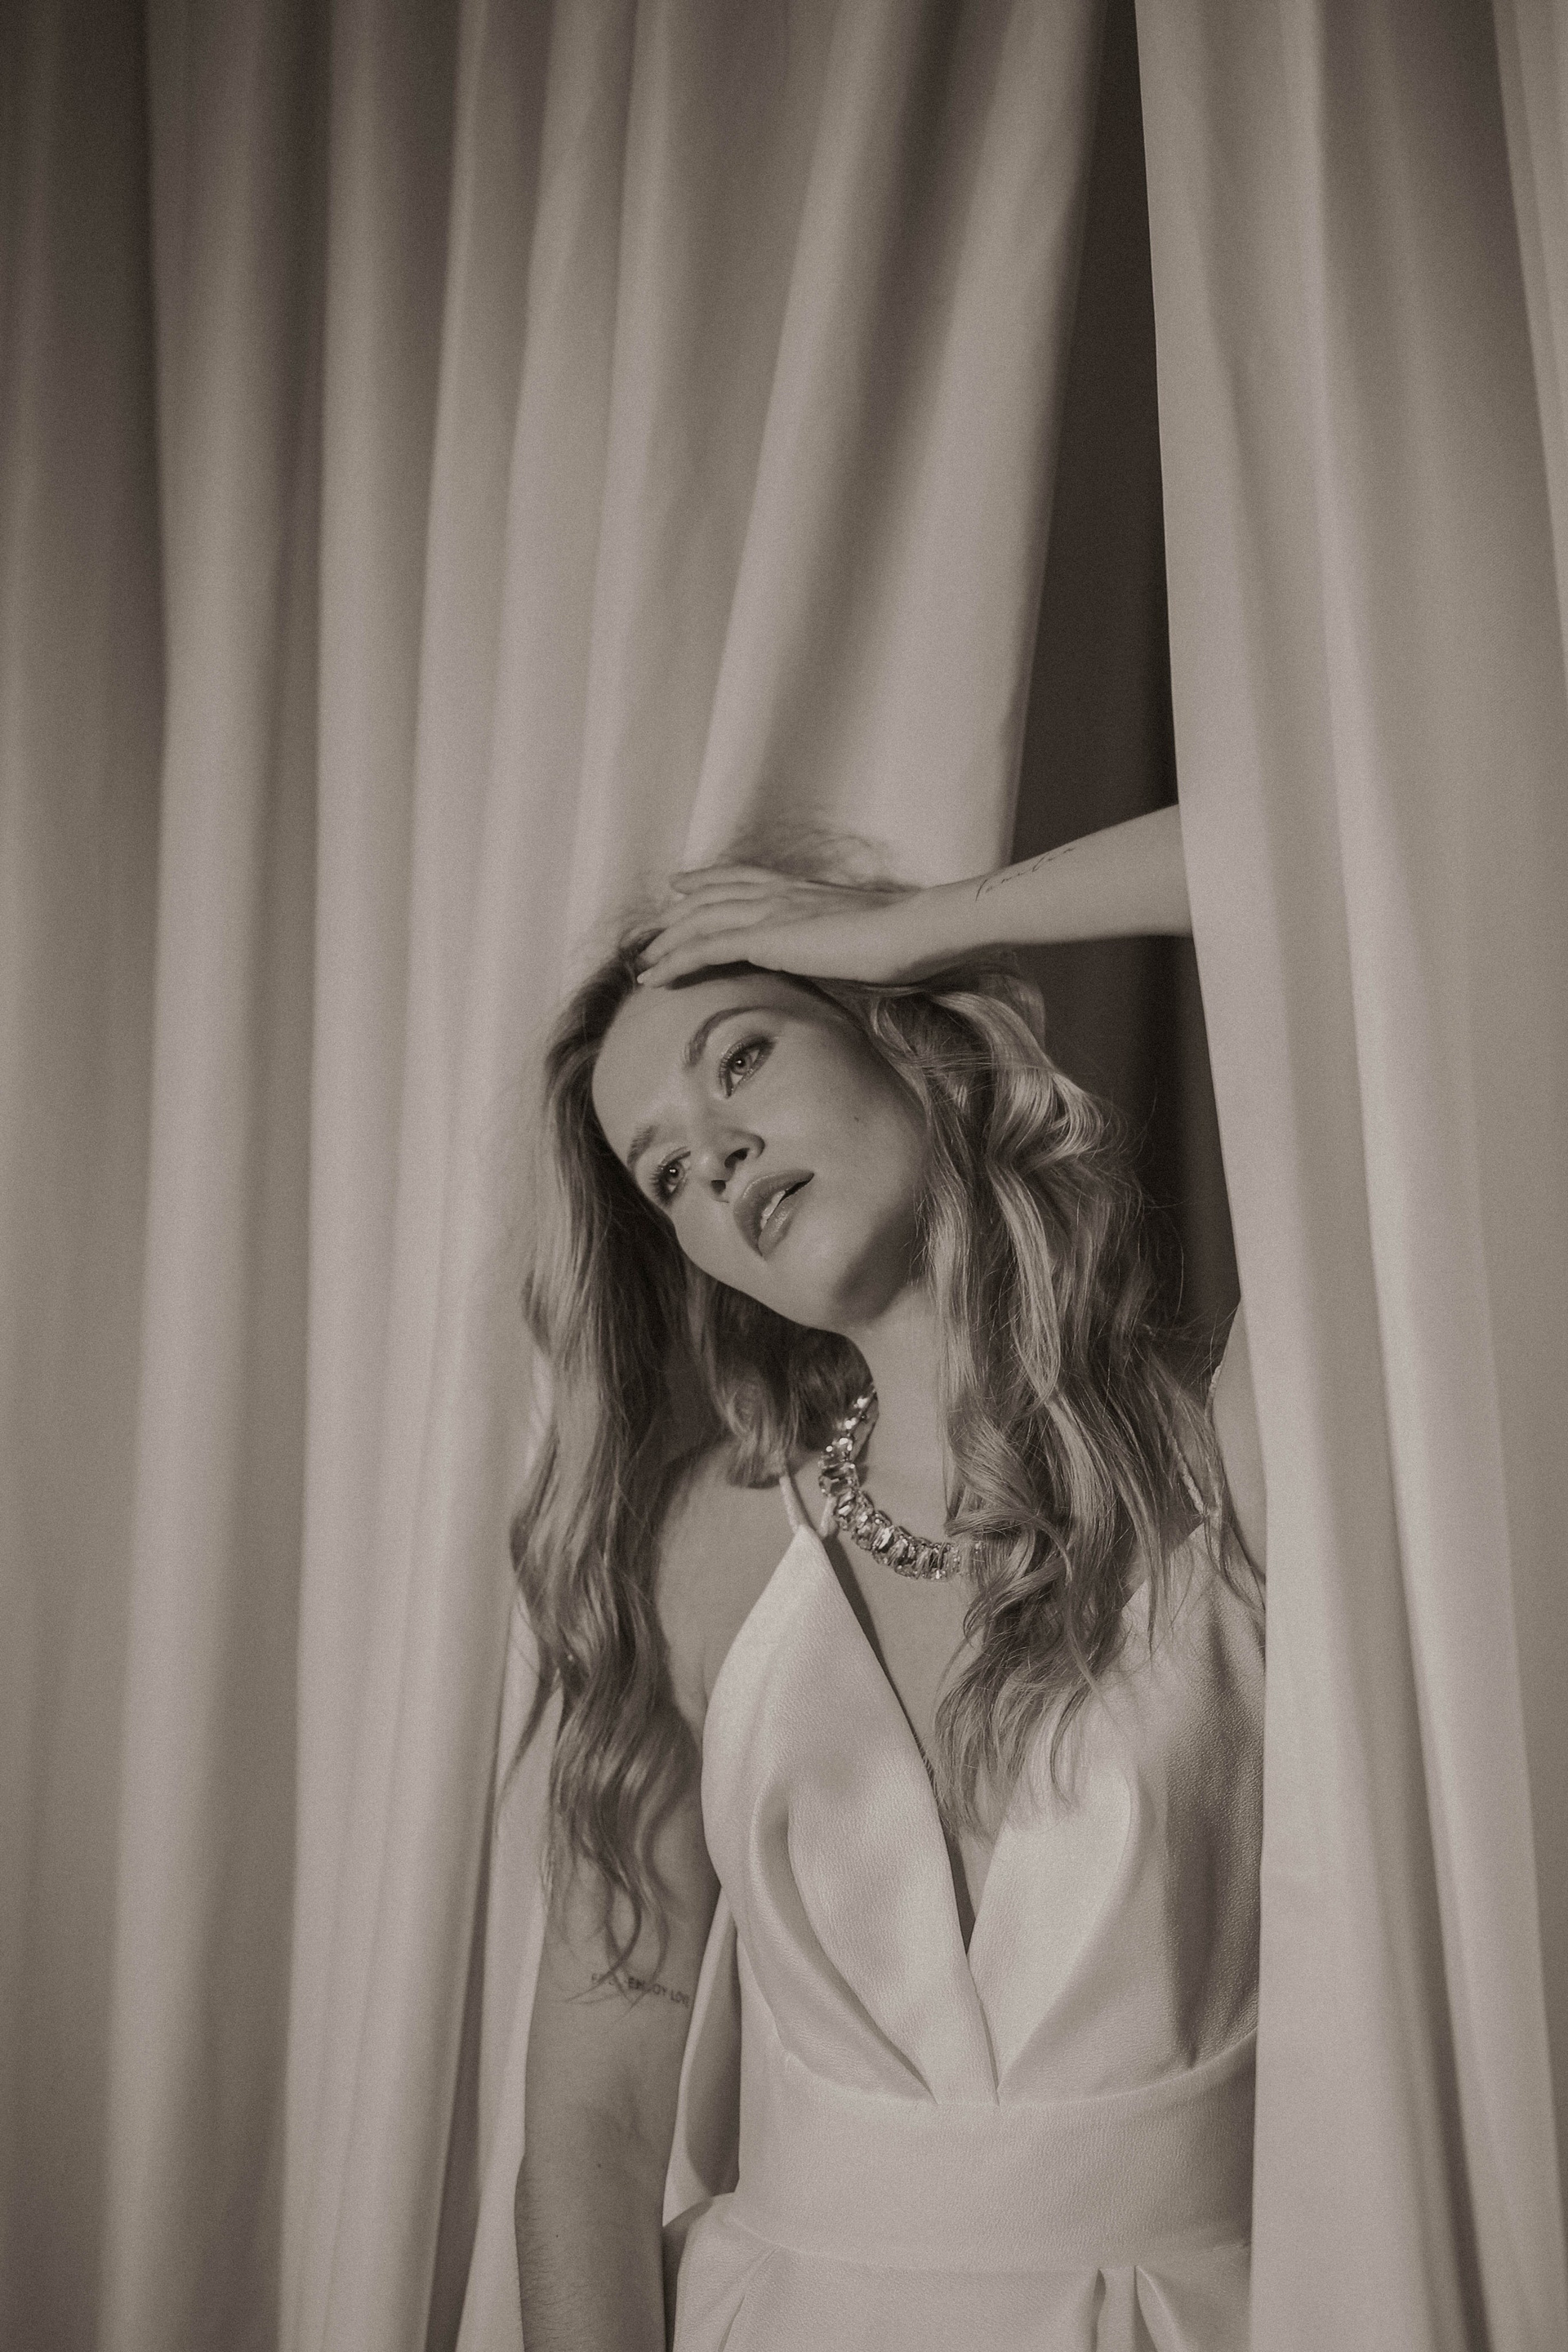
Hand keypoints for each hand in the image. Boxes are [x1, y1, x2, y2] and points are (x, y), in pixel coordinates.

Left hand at [635, 865, 963, 987]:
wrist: (915, 932)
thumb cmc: (906, 942)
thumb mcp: (866, 939)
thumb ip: (843, 943)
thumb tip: (846, 961)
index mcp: (804, 890)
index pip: (744, 877)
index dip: (709, 880)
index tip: (681, 885)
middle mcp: (781, 892)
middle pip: (712, 895)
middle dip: (676, 913)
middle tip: (649, 930)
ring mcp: (771, 911)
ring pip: (700, 921)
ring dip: (666, 943)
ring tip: (643, 963)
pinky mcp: (766, 937)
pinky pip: (705, 948)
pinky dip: (674, 962)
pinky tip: (654, 978)